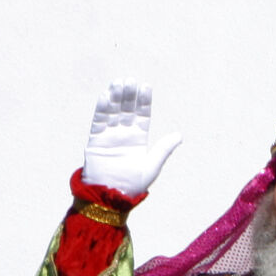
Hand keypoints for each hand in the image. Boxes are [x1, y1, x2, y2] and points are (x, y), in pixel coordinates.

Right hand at [82, 79, 181, 195]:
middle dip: (129, 95)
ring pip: (113, 112)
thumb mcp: (152, 165)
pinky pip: (99, 121)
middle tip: (130, 80)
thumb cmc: (133, 184)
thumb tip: (179, 135)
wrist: (112, 195)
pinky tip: (106, 96)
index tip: (146, 86)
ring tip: (118, 83)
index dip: (143, 101)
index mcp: (139, 139)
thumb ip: (164, 149)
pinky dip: (102, 109)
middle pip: (127, 110)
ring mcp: (109, 135)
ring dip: (115, 98)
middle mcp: (124, 134)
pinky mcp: (96, 140)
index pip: (142, 116)